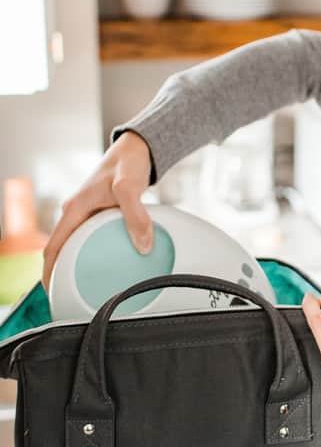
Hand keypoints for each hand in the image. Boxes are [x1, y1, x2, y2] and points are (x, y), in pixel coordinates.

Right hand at [42, 131, 153, 291]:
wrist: (137, 149)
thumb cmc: (128, 163)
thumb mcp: (130, 188)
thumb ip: (136, 216)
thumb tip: (144, 245)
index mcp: (75, 207)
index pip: (53, 246)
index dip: (50, 272)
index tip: (52, 293)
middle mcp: (77, 211)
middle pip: (62, 248)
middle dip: (62, 273)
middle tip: (70, 297)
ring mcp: (88, 212)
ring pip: (77, 243)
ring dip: (79, 263)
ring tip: (89, 286)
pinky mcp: (101, 212)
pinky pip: (93, 237)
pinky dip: (96, 251)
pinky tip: (111, 262)